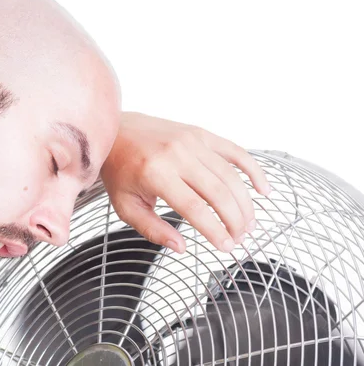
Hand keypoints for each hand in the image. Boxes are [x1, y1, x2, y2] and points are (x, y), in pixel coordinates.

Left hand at [99, 112, 270, 253]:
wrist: (117, 131)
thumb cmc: (120, 170)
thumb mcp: (126, 206)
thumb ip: (152, 229)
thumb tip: (181, 247)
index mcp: (155, 174)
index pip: (195, 208)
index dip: (215, 230)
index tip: (226, 247)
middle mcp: (176, 155)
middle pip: (218, 193)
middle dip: (234, 221)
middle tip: (239, 238)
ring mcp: (191, 142)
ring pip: (230, 176)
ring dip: (244, 203)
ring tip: (248, 224)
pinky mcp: (201, 134)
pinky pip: (234, 151)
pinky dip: (253, 170)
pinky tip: (262, 190)